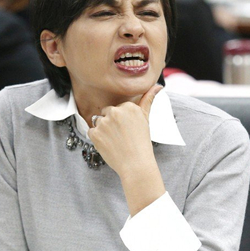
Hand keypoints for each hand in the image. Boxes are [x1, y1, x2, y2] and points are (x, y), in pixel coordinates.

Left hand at [88, 85, 165, 214]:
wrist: (136, 164)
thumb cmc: (142, 143)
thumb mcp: (146, 119)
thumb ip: (148, 100)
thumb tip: (158, 86)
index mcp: (128, 106)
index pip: (118, 108)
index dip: (121, 120)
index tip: (128, 130)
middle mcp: (115, 111)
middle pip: (106, 112)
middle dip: (111, 123)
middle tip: (121, 137)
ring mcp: (104, 122)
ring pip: (98, 121)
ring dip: (103, 130)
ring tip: (114, 141)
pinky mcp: (95, 133)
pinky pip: (91, 131)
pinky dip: (96, 139)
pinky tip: (107, 145)